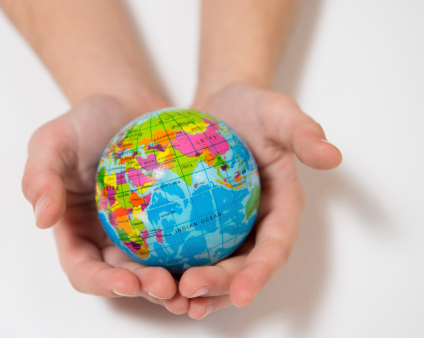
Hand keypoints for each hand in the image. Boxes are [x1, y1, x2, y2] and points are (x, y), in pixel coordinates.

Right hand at [21, 95, 189, 313]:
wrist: (126, 103)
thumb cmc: (85, 121)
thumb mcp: (52, 141)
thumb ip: (39, 176)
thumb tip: (42, 219)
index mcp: (76, 233)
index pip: (84, 271)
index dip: (103, 284)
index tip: (128, 281)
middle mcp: (107, 240)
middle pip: (125, 278)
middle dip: (144, 290)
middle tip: (168, 286)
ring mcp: (139, 232)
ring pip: (158, 267)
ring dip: (175, 281)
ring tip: (195, 281)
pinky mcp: (167, 219)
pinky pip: (183, 239)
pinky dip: (197, 251)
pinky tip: (216, 251)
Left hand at [178, 83, 341, 318]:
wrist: (221, 104)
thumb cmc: (252, 107)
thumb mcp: (278, 112)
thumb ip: (303, 133)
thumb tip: (332, 155)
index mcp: (282, 208)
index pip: (275, 247)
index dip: (261, 273)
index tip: (242, 294)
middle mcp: (257, 224)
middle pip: (242, 267)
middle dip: (220, 287)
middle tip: (189, 293)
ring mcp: (230, 226)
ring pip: (216, 267)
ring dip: (197, 289)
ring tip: (172, 300)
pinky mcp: (204, 221)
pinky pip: (190, 247)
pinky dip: (175, 264)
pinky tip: (151, 273)